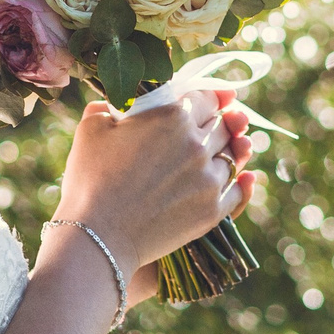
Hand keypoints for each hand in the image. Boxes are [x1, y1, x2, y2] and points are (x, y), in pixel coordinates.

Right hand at [56, 87, 256, 305]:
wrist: (98, 235)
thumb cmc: (90, 179)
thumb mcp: (92, 128)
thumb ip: (109, 106)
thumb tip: (114, 104)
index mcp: (172, 116)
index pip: (206, 98)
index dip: (212, 97)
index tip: (221, 97)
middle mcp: (197, 144)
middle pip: (222, 125)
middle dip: (221, 122)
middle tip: (223, 122)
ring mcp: (208, 179)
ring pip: (232, 156)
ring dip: (230, 151)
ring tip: (229, 149)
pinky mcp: (212, 210)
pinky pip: (237, 190)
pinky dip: (240, 183)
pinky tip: (242, 178)